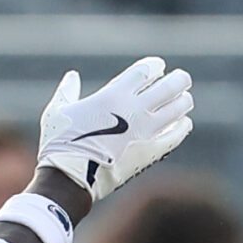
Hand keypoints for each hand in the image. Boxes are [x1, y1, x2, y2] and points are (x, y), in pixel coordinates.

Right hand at [37, 58, 194, 203]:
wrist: (72, 176)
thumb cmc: (60, 142)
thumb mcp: (57, 110)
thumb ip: (68, 91)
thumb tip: (72, 76)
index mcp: (113, 95)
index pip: (143, 72)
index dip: (154, 66)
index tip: (159, 65)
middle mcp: (135, 109)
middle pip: (168, 87)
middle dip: (178, 80)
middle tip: (183, 78)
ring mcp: (147, 130)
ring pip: (177, 109)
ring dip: (183, 101)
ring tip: (185, 98)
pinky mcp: (153, 151)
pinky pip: (176, 135)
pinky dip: (182, 127)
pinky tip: (185, 123)